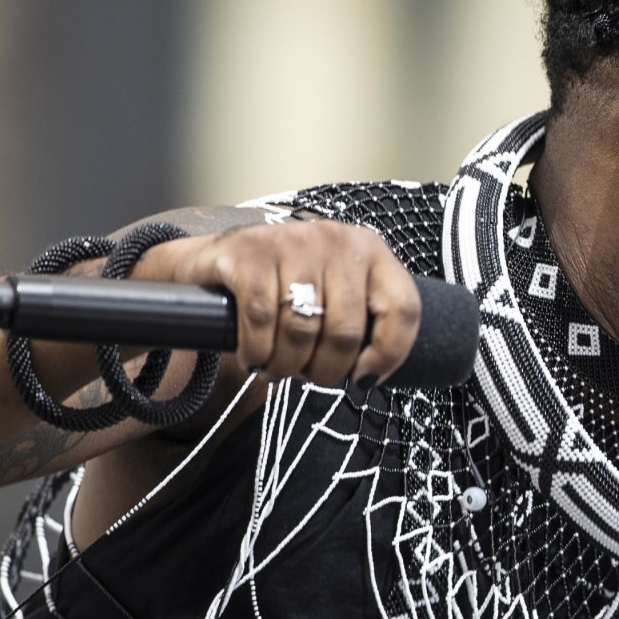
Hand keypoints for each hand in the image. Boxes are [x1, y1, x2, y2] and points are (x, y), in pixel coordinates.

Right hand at [134, 220, 420, 385]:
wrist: (215, 260)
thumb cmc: (283, 289)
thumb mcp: (332, 297)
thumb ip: (362, 323)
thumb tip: (371, 376)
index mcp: (370, 251)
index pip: (403, 310)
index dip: (389, 355)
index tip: (364, 379)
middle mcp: (336, 239)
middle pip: (347, 332)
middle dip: (325, 371)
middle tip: (305, 375)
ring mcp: (293, 241)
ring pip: (302, 330)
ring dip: (286, 366)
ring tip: (276, 367)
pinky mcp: (250, 251)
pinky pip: (262, 320)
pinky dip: (257, 351)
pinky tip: (252, 355)